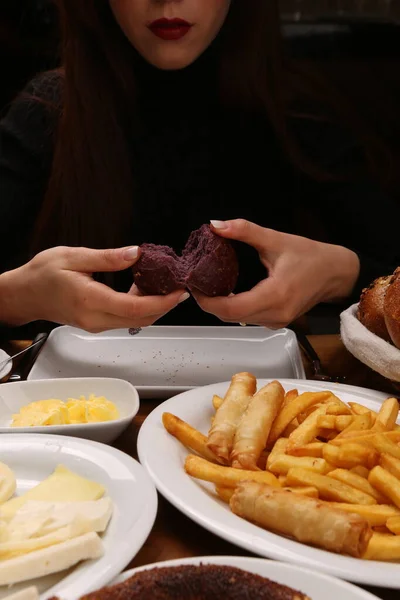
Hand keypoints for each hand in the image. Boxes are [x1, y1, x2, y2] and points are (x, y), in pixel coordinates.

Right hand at [0, 246, 188, 331]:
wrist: (24, 294)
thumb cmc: (42, 275)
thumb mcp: (73, 256)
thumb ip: (108, 258)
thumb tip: (136, 254)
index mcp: (90, 300)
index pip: (135, 308)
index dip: (162, 301)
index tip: (179, 291)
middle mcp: (95, 319)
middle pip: (141, 320)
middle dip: (165, 305)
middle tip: (179, 286)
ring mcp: (97, 325)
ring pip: (136, 322)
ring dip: (154, 306)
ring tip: (164, 284)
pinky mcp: (98, 324)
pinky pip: (126, 319)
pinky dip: (141, 307)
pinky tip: (144, 289)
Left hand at [193, 219, 359, 328]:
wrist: (336, 273)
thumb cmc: (311, 256)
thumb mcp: (276, 239)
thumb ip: (244, 231)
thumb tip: (215, 225)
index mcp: (275, 295)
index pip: (230, 309)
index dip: (207, 301)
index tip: (194, 285)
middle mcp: (276, 314)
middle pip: (230, 317)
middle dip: (209, 303)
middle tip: (196, 283)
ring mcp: (277, 321)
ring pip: (237, 320)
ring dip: (219, 306)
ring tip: (206, 286)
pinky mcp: (277, 322)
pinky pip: (247, 319)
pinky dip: (233, 308)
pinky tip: (225, 293)